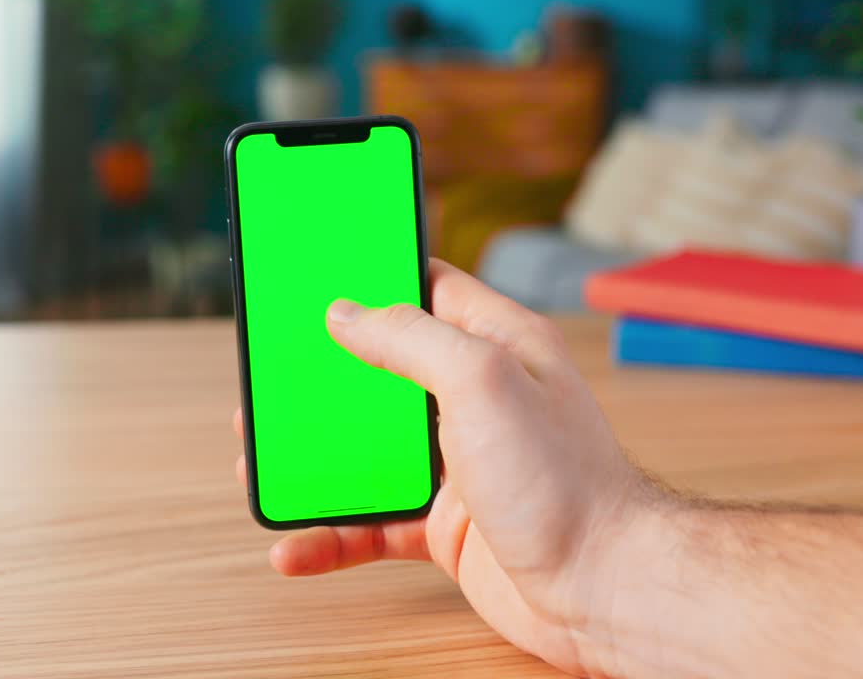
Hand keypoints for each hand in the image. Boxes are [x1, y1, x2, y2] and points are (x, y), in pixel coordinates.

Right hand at [232, 259, 658, 675]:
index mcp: (498, 345)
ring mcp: (459, 464)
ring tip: (258, 460)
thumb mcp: (484, 381)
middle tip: (269, 375)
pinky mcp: (446, 525)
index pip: (428, 289)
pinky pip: (373, 524)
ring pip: (368, 451)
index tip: (318, 274)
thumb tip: (347, 313)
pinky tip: (293, 544)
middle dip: (324, 376)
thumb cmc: (565, 481)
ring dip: (315, 458)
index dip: (374, 277)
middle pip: (382, 372)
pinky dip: (331, 533)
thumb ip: (411, 338)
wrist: (604, 589)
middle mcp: (478, 399)